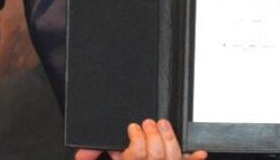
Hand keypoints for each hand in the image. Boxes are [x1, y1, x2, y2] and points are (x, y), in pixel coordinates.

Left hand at [0, 0, 39, 83]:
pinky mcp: (41, 42)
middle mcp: (10, 32)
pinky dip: (24, 66)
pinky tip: (21, 67)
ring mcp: (26, 38)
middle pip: (0, 60)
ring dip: (10, 70)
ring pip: (15, 63)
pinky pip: (30, 62)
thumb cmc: (19, 2)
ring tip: (7, 73)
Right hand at [76, 119, 207, 159]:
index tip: (133, 127)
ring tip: (164, 126)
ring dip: (170, 139)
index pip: (135, 157)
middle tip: (147, 123)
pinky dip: (193, 159)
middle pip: (156, 155)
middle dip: (153, 135)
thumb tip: (81, 155)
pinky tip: (198, 152)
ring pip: (173, 159)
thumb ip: (92, 157)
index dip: (136, 139)